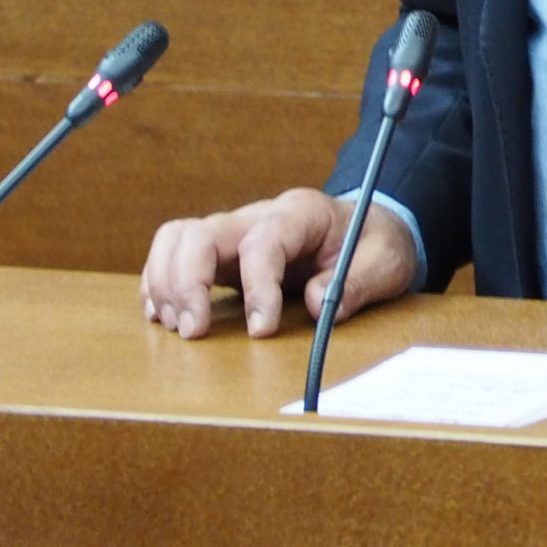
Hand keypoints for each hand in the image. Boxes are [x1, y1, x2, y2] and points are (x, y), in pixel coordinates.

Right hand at [140, 187, 417, 340]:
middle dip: (187, 283)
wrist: (367, 229)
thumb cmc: (374, 244)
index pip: (263, 242)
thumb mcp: (385, 261)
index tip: (262, 330)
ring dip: (167, 282)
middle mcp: (259, 217)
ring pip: (177, 238)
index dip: (257, 286)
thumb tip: (316, 304)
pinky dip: (161, 282)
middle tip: (194, 333)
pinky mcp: (222, 255)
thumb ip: (357, 280)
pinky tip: (165, 315)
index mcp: (301, 212)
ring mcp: (235, 234)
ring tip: (178, 327)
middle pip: (201, 234)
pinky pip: (175, 254)